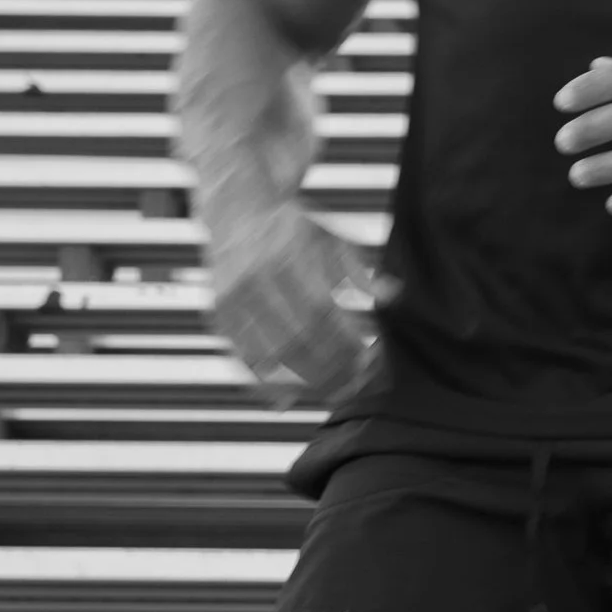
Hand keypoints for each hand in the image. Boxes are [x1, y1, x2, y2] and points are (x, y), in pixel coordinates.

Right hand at [207, 203, 383, 406]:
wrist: (236, 209)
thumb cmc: (295, 228)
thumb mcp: (332, 237)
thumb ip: (361, 270)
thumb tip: (393, 296)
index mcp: (288, 253)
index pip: (322, 311)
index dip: (346, 342)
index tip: (371, 361)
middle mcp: (255, 276)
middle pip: (297, 338)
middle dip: (331, 368)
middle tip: (358, 385)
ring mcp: (232, 298)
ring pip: (270, 355)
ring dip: (304, 382)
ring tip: (333, 394)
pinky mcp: (218, 315)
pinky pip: (239, 359)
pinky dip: (262, 386)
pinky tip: (286, 402)